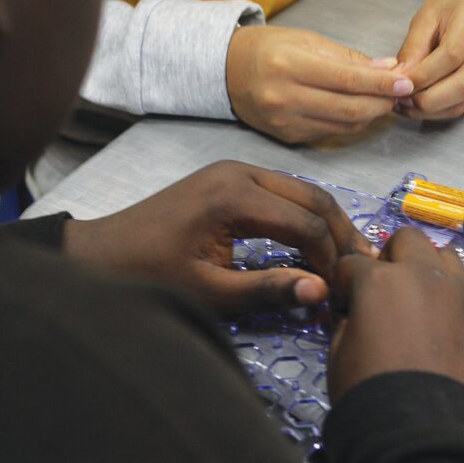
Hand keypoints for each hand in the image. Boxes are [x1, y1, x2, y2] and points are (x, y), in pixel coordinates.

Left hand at [63, 161, 375, 312]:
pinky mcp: (231, 177)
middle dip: (341, 233)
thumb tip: (323, 293)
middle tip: (362, 269)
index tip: (344, 290)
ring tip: (346, 258)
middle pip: (313, 196)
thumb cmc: (151, 276)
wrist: (102, 253)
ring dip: (327, 222)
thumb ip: (267, 289)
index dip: (331, 257)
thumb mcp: (209, 291)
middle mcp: (241, 171)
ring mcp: (235, 169)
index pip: (306, 223)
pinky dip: (304, 215)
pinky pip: (282, 192)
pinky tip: (315, 240)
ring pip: (302, 190)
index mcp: (234, 196)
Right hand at [226, 25, 413, 142]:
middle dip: (382, 102)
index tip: (406, 82)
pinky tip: (360, 109)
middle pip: (349, 109)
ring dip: (371, 114)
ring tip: (384, 100)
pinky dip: (351, 122)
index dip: (381, 85)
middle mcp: (285, 98)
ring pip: (344, 125)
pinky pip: (331, 132)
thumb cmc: (269, 48)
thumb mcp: (306, 40)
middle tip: (401, 93)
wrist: (226, 71)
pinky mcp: (288, 137)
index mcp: (290, 66)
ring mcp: (285, 122)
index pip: (347, 80)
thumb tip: (388, 70)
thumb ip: (347, 58)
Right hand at [328, 227, 463, 402]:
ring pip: (443, 256)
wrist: (428, 437)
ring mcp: (456, 295)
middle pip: (406, 240)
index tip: (341, 299)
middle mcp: (422, 277)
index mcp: (380, 281)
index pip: (352, 263)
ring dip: (424, 268)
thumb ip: (345, 321)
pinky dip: (445, 296)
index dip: (342, 281)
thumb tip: (352, 311)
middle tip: (379, 288)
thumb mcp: (339, 356)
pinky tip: (434, 327)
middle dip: (389, 257)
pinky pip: (460, 290)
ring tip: (413, 300)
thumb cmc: (372, 396)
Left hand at [396, 0, 463, 119]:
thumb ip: (413, 47)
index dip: (423, 75)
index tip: (399, 83)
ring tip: (408, 105)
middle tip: (401, 100)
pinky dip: (441, 110)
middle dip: (428, 99)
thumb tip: (401, 79)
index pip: (451, 56)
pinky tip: (421, 106)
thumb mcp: (425, 16)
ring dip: (433, 109)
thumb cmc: (450, 7)